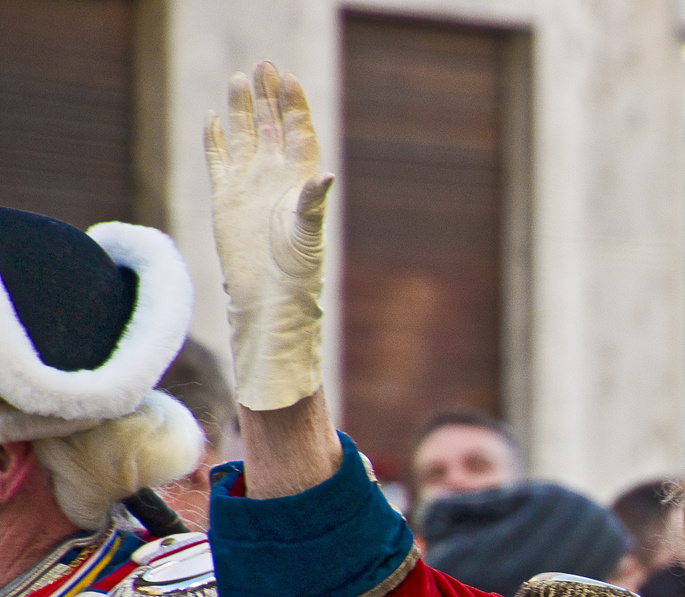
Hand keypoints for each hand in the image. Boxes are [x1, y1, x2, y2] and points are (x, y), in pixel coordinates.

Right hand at [205, 61, 332, 411]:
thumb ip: (313, 202)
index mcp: (299, 180)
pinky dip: (215, 140)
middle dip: (268, 97)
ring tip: (239, 78)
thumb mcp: (308, 233)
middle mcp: (276, 179)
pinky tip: (213, 118)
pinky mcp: (225, 200)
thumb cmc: (297, 272)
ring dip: (241, 110)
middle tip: (263, 64)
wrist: (269, 299)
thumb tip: (325, 175)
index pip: (297, 131)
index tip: (287, 77)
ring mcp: (249, 187)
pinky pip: (219, 161)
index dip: (293, 104)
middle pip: (270, 126)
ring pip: (244, 137)